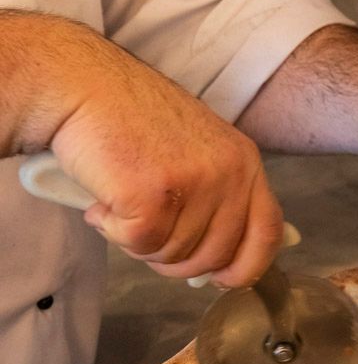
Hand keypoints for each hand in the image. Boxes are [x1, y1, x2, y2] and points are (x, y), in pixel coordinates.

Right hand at [10, 14, 283, 285]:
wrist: (82, 86)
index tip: (219, 277)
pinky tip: (103, 202)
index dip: (246, 267)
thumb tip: (219, 263)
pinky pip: (139, 245)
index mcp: (245, 162)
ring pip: (173, 255)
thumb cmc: (130, 120)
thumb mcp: (198, 151)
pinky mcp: (153, 196)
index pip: (269, 233)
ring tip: (121, 202)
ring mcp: (194, 183)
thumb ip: (217, 198)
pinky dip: (113, 232)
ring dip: (139, 242)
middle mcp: (229, 173)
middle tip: (143, 232)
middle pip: (215, 255)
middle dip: (174, 261)